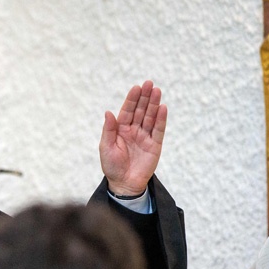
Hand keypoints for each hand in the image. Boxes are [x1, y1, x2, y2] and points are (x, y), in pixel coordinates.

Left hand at [99, 80, 166, 196]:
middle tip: (149, 84)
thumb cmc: (111, 166)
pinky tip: (162, 108)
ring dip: (154, 104)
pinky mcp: (155, 145)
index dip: (132, 99)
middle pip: (141, 111)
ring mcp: (145, 137)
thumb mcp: (106, 147)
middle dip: (145, 97)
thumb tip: (108, 112)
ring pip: (150, 117)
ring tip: (157, 91)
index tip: (136, 87)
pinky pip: (158, 130)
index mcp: (120, 130)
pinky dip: (160, 119)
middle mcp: (133, 131)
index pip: (127, 111)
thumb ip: (109, 130)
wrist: (123, 184)